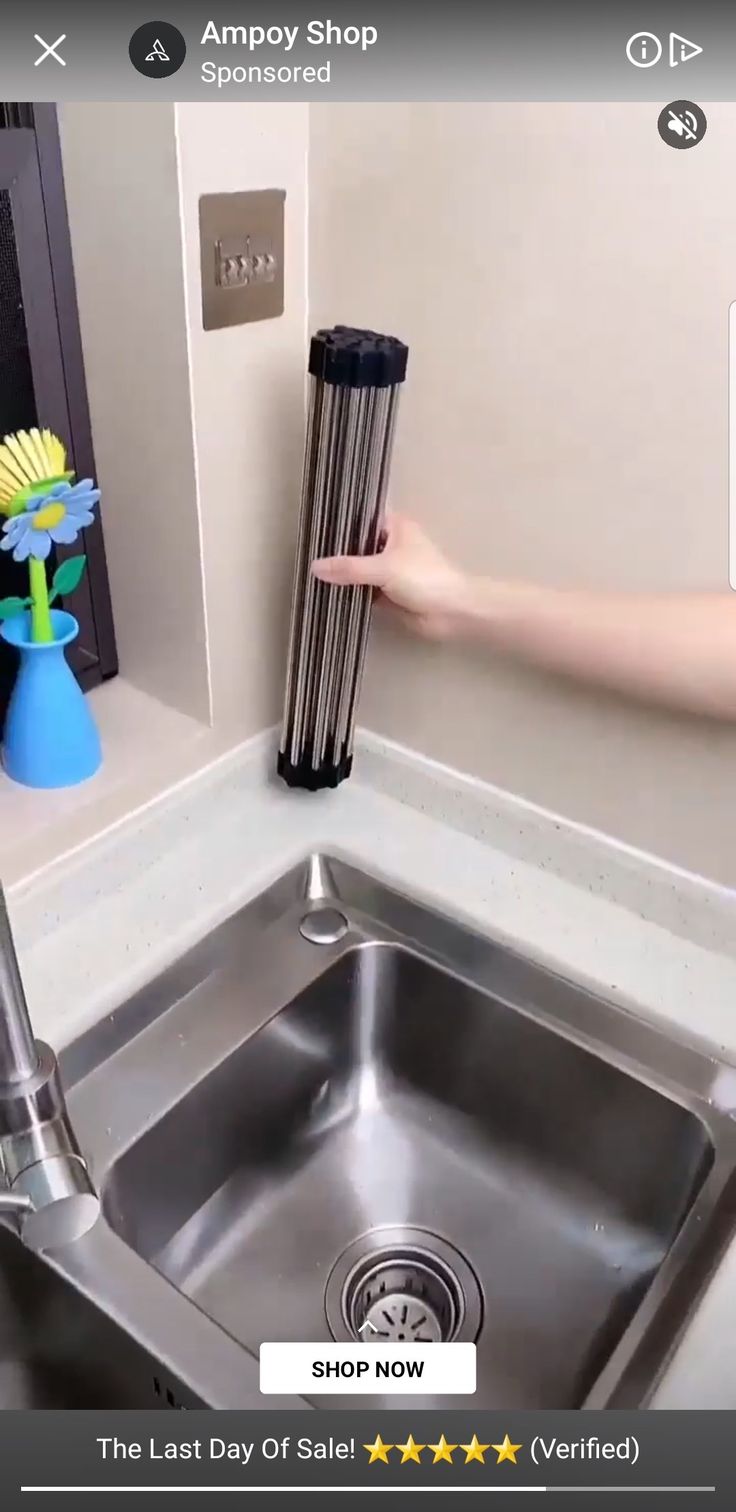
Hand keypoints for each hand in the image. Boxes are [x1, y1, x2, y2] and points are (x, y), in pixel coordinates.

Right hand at [311, 515, 466, 638]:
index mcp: (395, 526)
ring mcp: (389, 569)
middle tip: (306, 550)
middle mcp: (391, 544)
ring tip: (309, 571)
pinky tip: (326, 591)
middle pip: (357, 544)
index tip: (315, 524)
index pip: (362, 517)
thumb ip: (349, 568)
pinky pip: (363, 589)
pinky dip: (349, 591)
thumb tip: (315, 567)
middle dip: (336, 551)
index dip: (341, 520)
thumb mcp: (384, 568)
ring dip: (342, 573)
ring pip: (359, 568)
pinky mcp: (388, 592)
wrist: (452, 612)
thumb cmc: (425, 579)